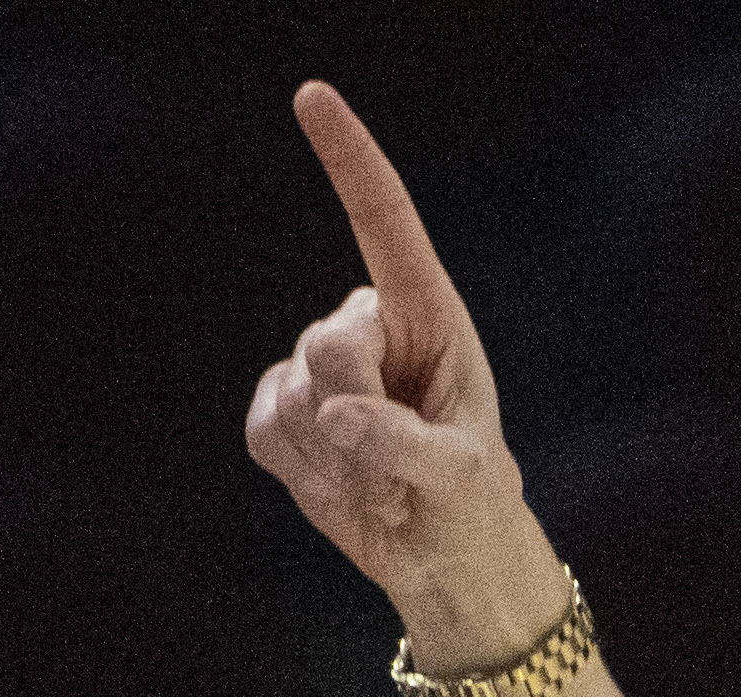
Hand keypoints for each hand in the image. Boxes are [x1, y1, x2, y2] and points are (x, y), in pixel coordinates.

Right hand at [241, 83, 559, 663]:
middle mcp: (367, 328)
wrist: (442, 558)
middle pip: (326, 344)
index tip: (313, 95)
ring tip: (384, 483)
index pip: (382, 223)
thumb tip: (341, 414)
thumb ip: (408, 443)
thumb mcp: (465, 478)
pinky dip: (306, 473)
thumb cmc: (473, 504)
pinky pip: (267, 431)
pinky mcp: (281, 411)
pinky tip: (343, 486)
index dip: (349, 159)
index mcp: (427, 316)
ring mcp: (316, 368)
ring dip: (337, 458)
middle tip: (397, 463)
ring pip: (294, 396)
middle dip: (354, 411)